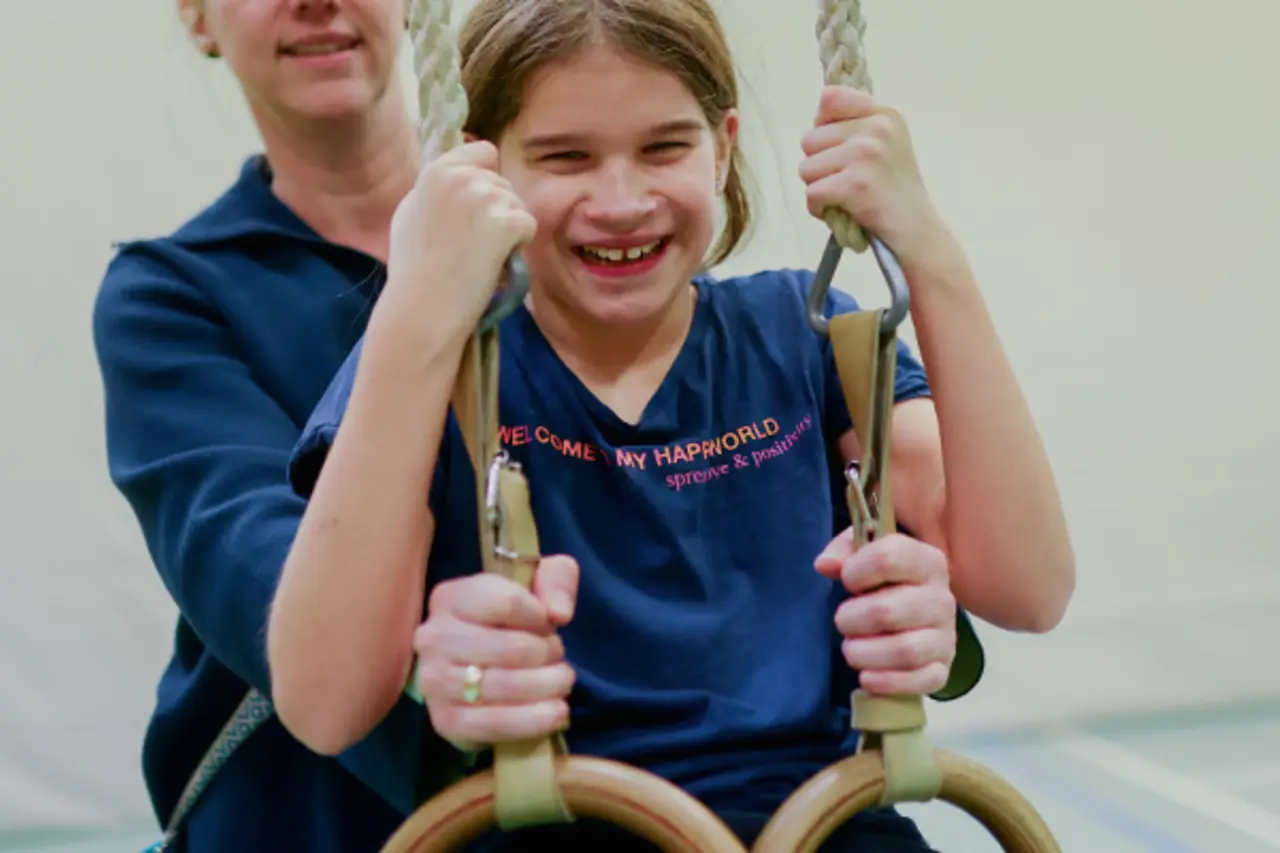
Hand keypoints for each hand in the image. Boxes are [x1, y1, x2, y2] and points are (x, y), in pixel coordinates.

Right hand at [385, 140, 537, 347]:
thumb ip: (438, 190)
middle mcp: (461, 176)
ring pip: (517, 205)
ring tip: (480, 257)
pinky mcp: (506, 223)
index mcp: (435, 171)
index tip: (478, 206)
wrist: (423, 307)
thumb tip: (461, 174)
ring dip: (508, 230)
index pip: (483, 151)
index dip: (487, 178)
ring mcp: (484, 198)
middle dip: (497, 210)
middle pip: (503, 184)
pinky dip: (519, 246)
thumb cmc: (413, 270)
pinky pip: (528, 226)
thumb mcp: (412, 213)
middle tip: (474, 244)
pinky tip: (494, 263)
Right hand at [412, 555, 578, 747]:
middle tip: (558, 657)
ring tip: (561, 681)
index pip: (507, 602)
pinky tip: (556, 712)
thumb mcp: (538, 581)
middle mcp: (433, 638)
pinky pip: (496, 725)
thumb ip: (557, 579)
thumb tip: (558, 614)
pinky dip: (535, 721)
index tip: (547, 624)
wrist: (482, 662)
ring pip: (506, 686)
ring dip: (548, 686)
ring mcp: (434, 682)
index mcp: (450, 597)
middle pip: (511, 648)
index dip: (540, 616)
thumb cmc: (511, 618)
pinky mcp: (445, 721)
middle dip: (549, 654)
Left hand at [799, 86, 947, 268]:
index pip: (829, 98)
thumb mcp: (885, 143)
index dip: (822, 125)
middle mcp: (877, 127)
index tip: (837, 147)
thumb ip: (854, 125)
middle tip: (846, 180)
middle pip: (809, 139)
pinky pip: (812, 193)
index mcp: (883, 114)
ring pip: (806, 168)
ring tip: (845, 196)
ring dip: (818, 188)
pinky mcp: (856, 183)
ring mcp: (867, 153)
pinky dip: (820, 208)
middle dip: (819, 165)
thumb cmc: (893, 190)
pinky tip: (842, 211)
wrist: (917, 230)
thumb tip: (816, 119)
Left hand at [815, 530, 955, 695]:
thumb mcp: (864, 553)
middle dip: (850, 620)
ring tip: (851, 649)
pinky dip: (888, 682)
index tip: (847, 581)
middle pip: (885, 612)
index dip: (855, 571)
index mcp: (926, 562)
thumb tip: (826, 565)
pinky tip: (867, 677)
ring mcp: (945, 636)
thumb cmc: (884, 580)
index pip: (888, 559)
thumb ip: (844, 549)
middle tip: (843, 621)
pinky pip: (921, 682)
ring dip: (864, 654)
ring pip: (904, 651)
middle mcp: (941, 598)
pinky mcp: (942, 668)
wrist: (913, 612)